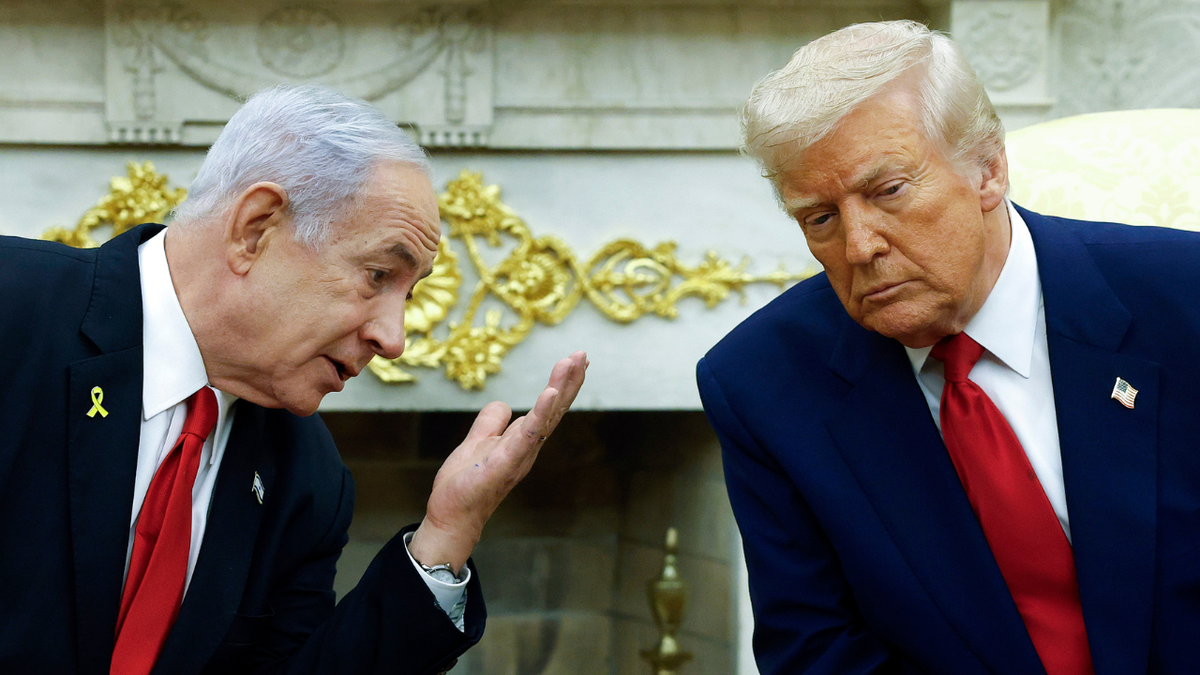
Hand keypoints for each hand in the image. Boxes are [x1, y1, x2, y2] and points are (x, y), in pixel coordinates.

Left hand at [408, 351, 587, 571]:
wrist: (452, 514)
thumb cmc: (466, 484)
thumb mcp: (477, 442)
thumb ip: (491, 422)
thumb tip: (503, 404)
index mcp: (522, 440)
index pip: (548, 408)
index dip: (563, 384)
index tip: (576, 361)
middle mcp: (528, 446)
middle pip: (555, 408)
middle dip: (570, 380)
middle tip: (583, 354)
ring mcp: (521, 454)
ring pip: (547, 416)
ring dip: (561, 388)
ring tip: (573, 363)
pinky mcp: (507, 462)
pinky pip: (528, 434)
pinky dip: (542, 412)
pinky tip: (550, 392)